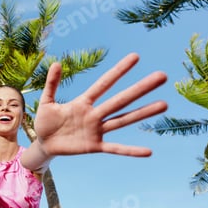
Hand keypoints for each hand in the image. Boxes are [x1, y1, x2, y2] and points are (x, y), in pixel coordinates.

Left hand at [35, 53, 167, 156]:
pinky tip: (148, 151)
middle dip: (140, 88)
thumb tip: (56, 63)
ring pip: (123, 120)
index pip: (104, 84)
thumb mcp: (46, 102)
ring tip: (163, 104)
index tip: (135, 57)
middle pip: (120, 99)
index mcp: (83, 102)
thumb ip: (52, 84)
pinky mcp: (94, 146)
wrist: (44, 144)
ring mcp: (96, 130)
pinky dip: (130, 150)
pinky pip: (115, 148)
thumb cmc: (45, 122)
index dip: (118, 71)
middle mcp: (94, 115)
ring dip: (143, 113)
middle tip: (162, 76)